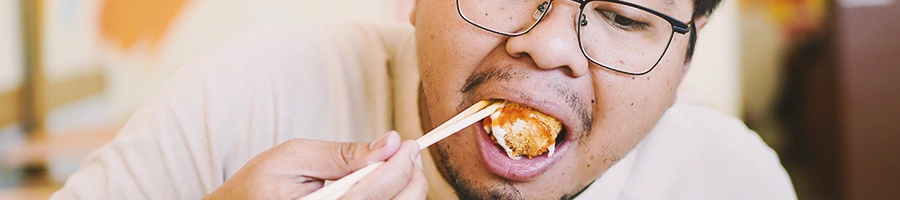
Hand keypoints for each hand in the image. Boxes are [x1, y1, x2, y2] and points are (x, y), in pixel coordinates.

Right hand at [204, 131, 426, 199]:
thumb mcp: (294, 158)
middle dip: (411, 179)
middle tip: (407, 154)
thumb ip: (343, 153)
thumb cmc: (260, 186)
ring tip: (395, 167)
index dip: (399, 167)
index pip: (374, 192)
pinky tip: (385, 186)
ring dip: (405, 191)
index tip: (408, 145)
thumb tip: (390, 143)